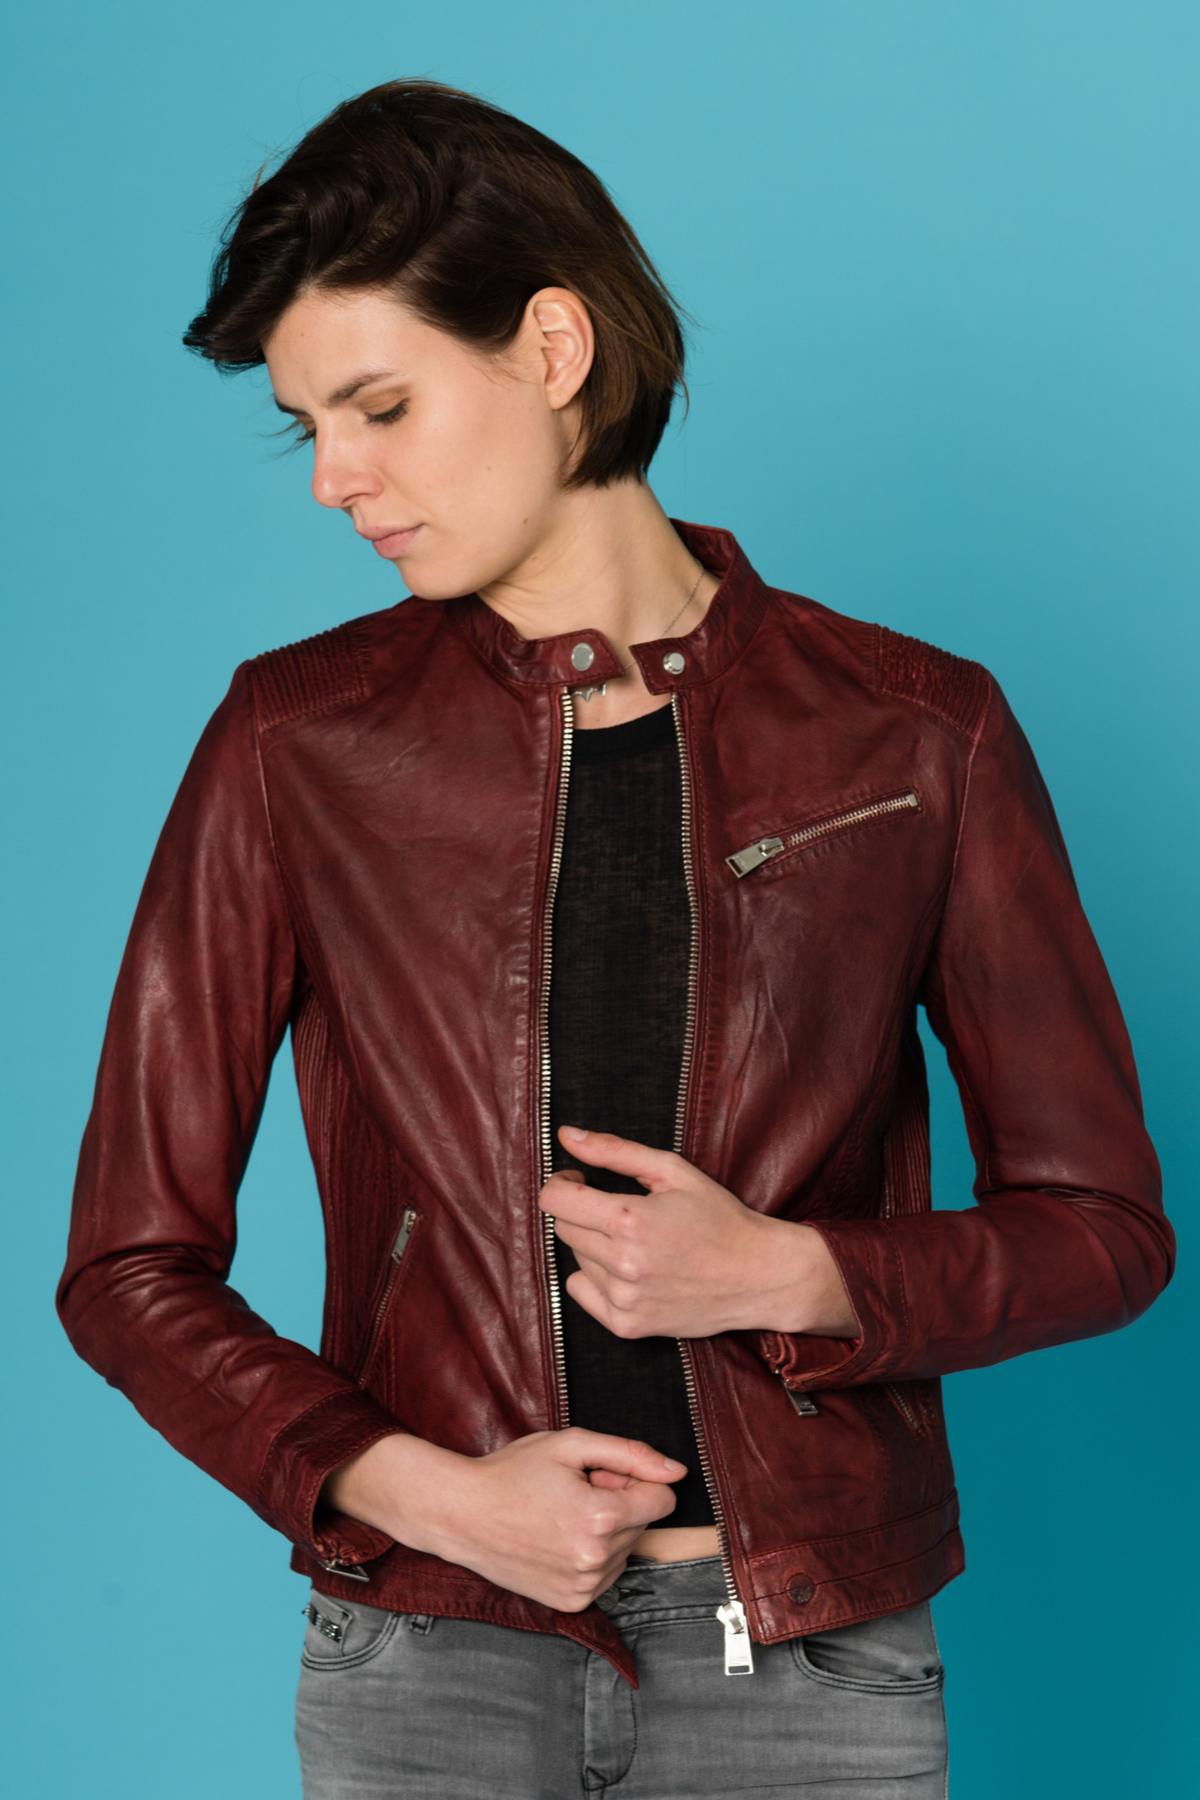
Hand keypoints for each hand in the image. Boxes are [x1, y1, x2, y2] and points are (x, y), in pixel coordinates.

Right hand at [431, 1428, 688, 1612]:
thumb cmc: (513, 1473)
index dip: (633, 1480)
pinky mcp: (571, 1603)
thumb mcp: (571, 1446)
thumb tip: (678, 1472)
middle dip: (619, 1504)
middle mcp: (596, 1560)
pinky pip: (606, 1574)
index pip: (663, 1500)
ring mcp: (583, 1587)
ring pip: (626, 1550)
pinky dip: (591, 1556)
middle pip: (643, 1524)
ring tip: (560, 1516)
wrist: (462, 1514)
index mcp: (601, 1518)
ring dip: (605, 1531)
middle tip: (572, 1492)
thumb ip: (631, 1455)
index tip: (599, 1476)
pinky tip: (556, 1540)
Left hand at [539, 1125, 776, 1337]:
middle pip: (565, 1228)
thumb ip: (614, 1151)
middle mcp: (623, 1264)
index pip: (554, 1201)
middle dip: (584, 1213)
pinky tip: (632, 1271)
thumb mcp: (672, 1172)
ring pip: (577, 1259)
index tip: (580, 1180)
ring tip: (639, 1243)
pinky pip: (581, 1292)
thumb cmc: (719, 1217)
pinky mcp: (627, 1326)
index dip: (562, 1184)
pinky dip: (597, 1279)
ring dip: (596, 1246)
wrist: (759, 1275)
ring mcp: (624, 1299)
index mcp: (630, 1220)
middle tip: (621, 1211)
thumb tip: (565, 1135)